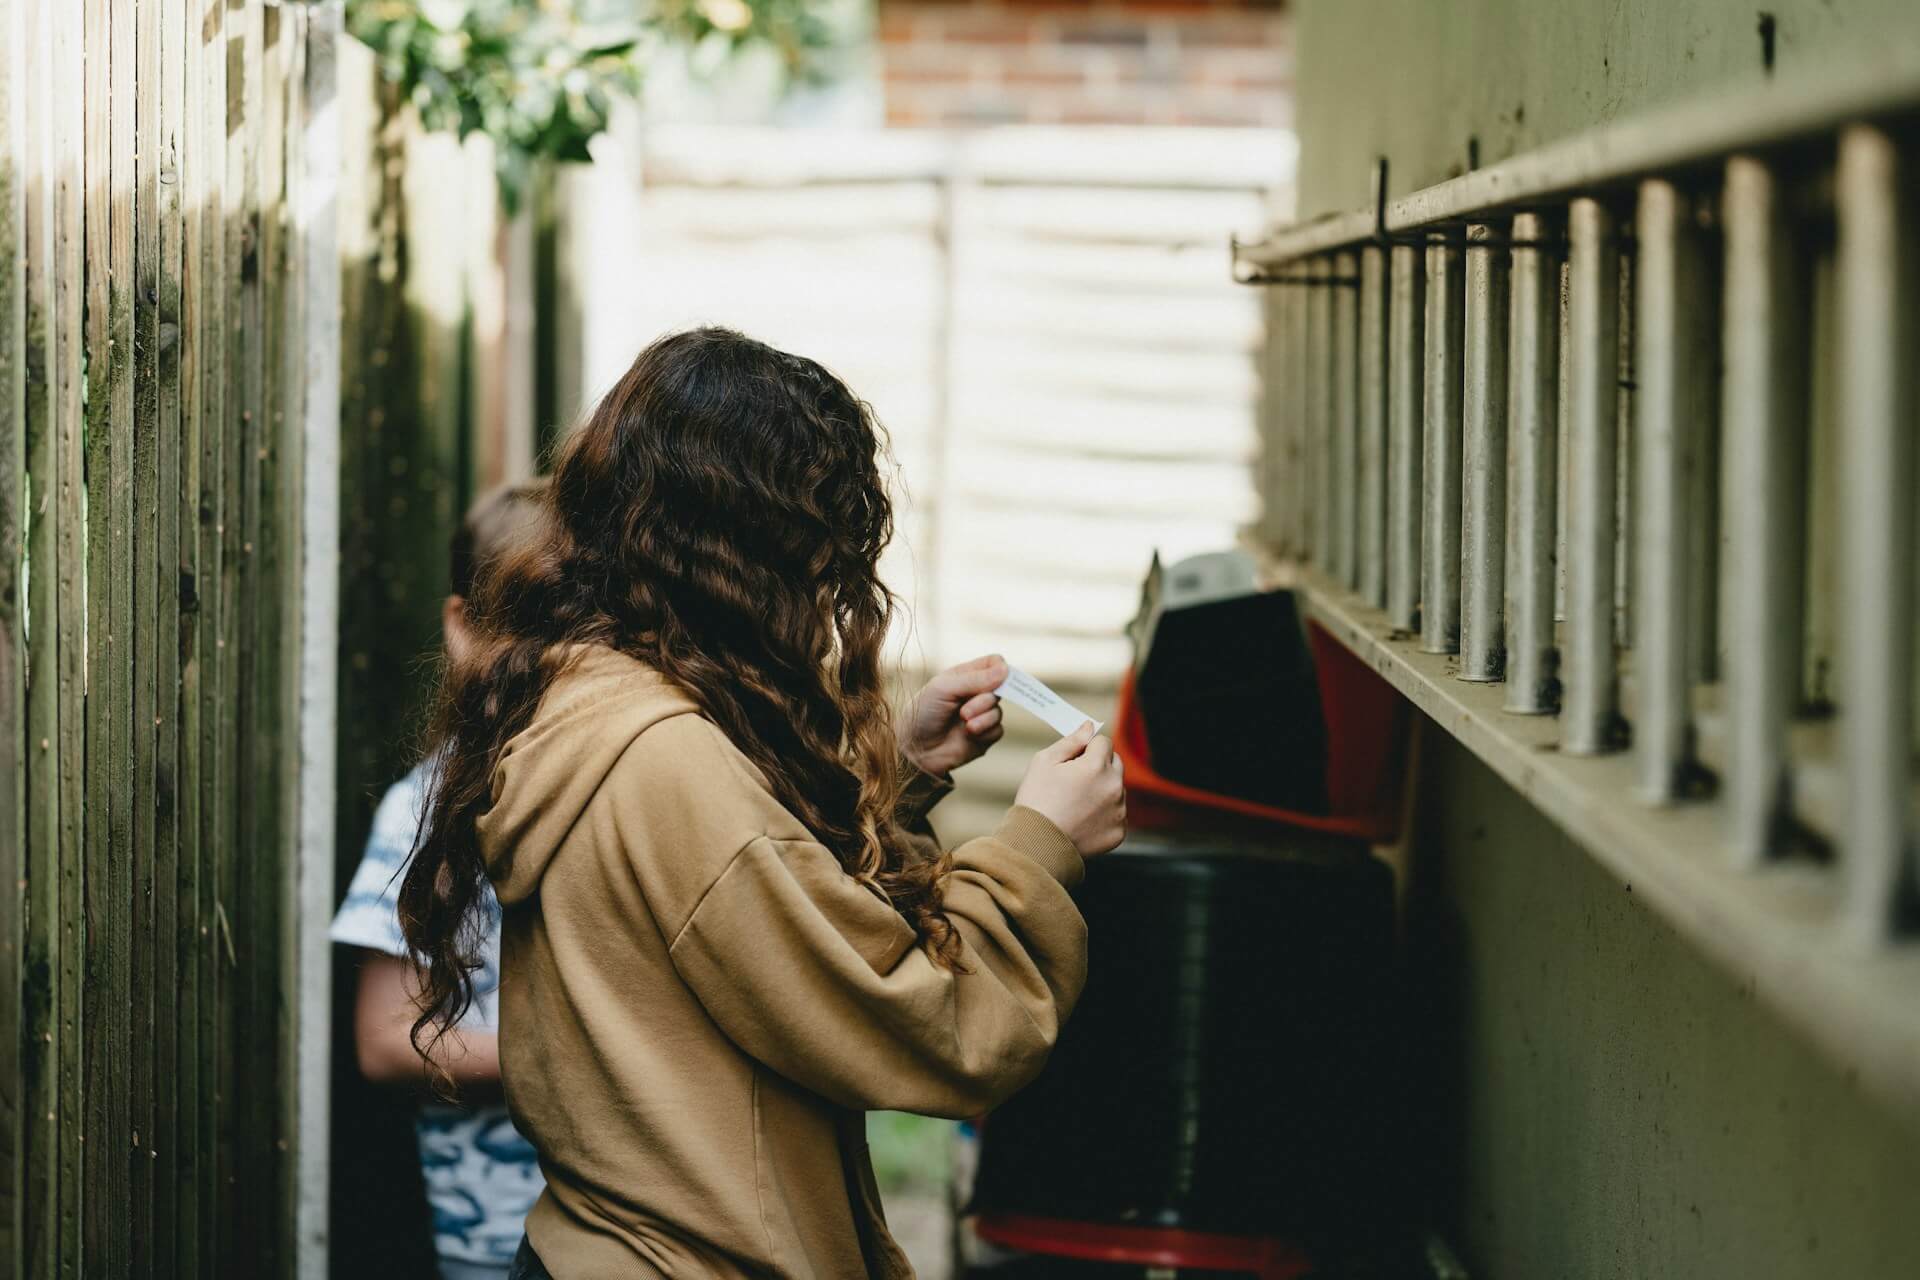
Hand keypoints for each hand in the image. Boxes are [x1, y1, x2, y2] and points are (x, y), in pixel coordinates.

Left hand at [898, 654, 1007, 779]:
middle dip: (984, 700)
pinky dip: (984, 732)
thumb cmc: (922, 713)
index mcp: (965, 677)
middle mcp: (975, 694)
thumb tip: (1006, 671)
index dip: (1000, 669)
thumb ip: (975, 679)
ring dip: (983, 718)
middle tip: (963, 712)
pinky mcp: (984, 736)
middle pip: (1001, 688)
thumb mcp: (944, 688)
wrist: (915, 750)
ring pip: (999, 711)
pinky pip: (998, 730)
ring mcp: (981, 715)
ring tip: (964, 724)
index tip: (997, 678)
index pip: (994, 664)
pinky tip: (968, 735)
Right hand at [1013, 721, 1126, 856]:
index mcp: (1096, 766)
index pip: (1103, 742)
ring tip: (1075, 804)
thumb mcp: (1044, 761)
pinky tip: (1082, 820)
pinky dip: (1104, 814)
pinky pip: (1116, 814)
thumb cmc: (1036, 801)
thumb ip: (1071, 740)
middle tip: (1073, 782)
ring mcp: (1119, 811)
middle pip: (1114, 763)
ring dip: (1102, 790)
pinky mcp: (1119, 831)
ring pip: (1116, 789)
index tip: (1073, 761)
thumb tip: (1089, 727)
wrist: (1036, 846)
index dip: (1086, 748)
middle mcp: (1114, 787)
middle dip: (1098, 766)